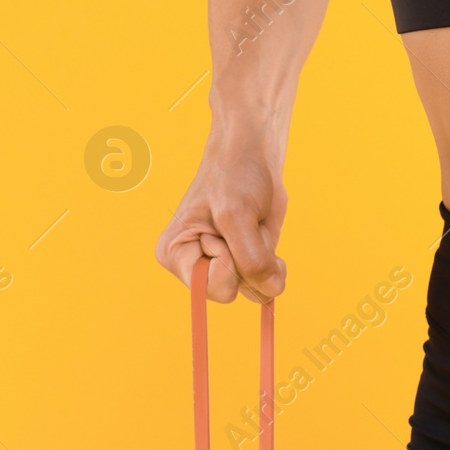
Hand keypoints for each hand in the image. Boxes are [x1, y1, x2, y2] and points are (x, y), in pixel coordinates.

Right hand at [156, 126, 287, 303]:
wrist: (253, 158)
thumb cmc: (234, 178)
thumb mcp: (237, 215)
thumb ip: (251, 259)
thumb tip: (272, 291)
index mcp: (175, 256)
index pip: (212, 288)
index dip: (229, 262)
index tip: (222, 230)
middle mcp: (194, 267)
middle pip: (233, 292)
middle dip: (247, 260)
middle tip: (239, 226)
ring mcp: (221, 268)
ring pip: (254, 288)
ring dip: (264, 259)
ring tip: (252, 228)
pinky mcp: (245, 264)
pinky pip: (267, 283)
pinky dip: (274, 264)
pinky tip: (265, 239)